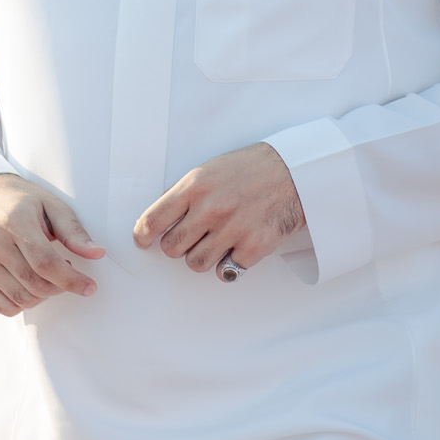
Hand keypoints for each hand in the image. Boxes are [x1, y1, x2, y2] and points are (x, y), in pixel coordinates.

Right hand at [0, 173, 103, 314]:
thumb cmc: (21, 204)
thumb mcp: (51, 206)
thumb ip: (73, 231)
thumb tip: (97, 253)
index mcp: (13, 221)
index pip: (46, 263)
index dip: (71, 280)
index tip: (90, 287)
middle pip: (35, 284)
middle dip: (59, 287)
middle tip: (65, 271)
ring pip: (21, 299)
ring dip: (43, 295)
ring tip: (46, 274)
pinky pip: (3, 307)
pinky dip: (22, 303)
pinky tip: (27, 283)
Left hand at [134, 142, 303, 280]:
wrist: (296, 172)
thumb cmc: (251, 169)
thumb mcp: (211, 169)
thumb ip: (185, 193)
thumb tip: (159, 218)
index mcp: (195, 186)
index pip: (153, 220)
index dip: (143, 235)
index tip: (143, 240)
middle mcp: (211, 208)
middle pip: (172, 248)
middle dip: (178, 245)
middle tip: (191, 237)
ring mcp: (232, 230)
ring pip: (195, 263)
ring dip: (201, 257)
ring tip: (214, 243)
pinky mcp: (253, 247)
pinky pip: (226, 271)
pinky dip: (229, 264)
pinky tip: (237, 247)